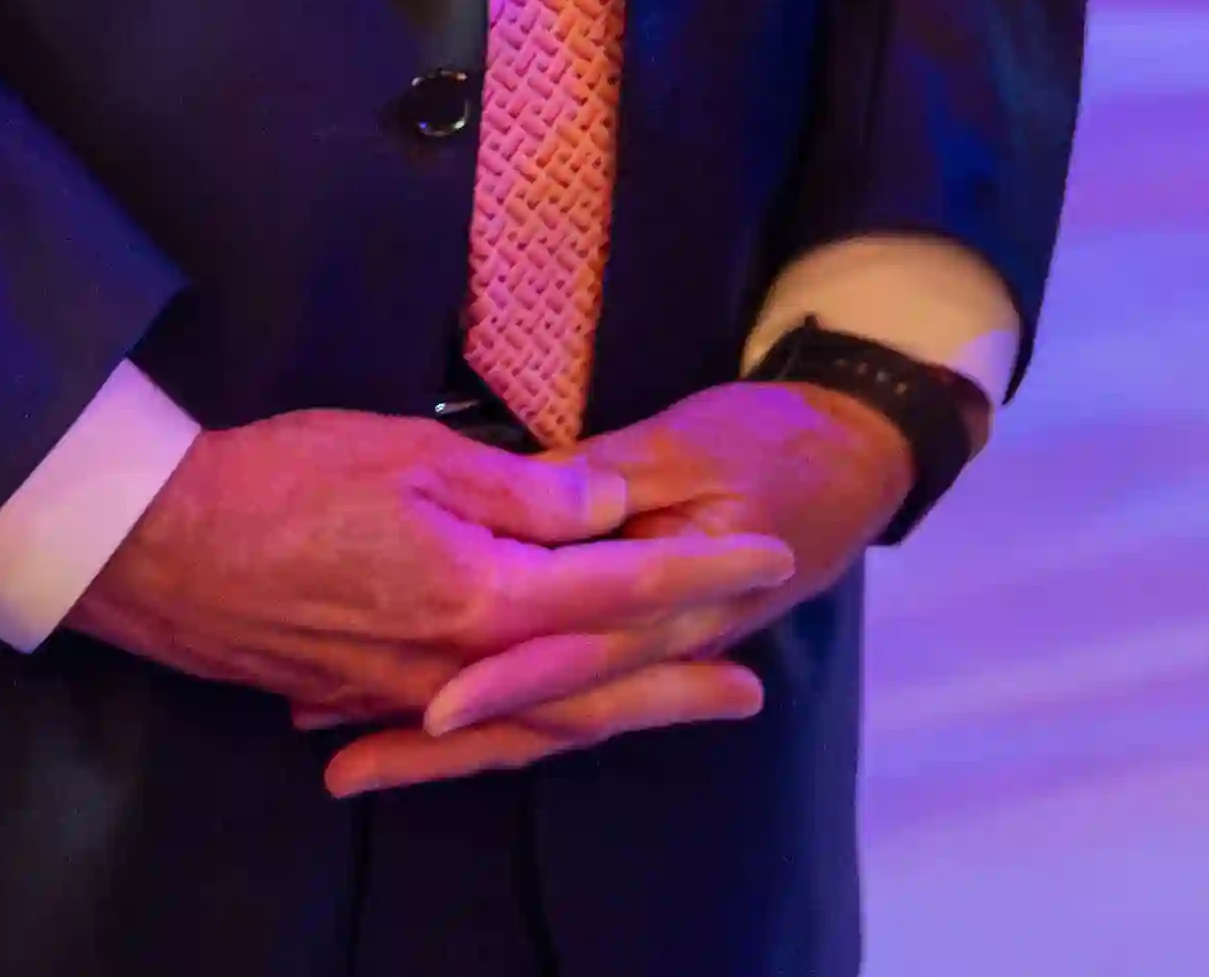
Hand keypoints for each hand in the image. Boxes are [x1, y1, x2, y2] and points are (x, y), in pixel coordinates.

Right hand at [62, 408, 792, 737]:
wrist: (157, 547)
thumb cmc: (282, 479)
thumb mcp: (416, 453)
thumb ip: (525, 489)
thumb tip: (611, 509)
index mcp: (480, 595)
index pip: (619, 585)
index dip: (699, 570)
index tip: (767, 554)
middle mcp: (454, 664)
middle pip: (594, 681)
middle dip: (680, 679)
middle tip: (754, 689)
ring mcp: (408, 692)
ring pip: (536, 717)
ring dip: (617, 712)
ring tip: (681, 710)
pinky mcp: (365, 698)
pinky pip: (471, 729)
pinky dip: (529, 728)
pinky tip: (554, 727)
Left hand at [323, 382, 920, 795]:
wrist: (858, 457)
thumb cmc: (781, 437)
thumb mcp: (696, 438)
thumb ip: (611, 475)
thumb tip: (534, 500)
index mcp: (680, 598)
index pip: (581, 649)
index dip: (507, 678)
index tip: (434, 705)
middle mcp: (660, 645)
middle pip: (548, 713)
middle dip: (450, 746)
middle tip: (351, 770)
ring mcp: (653, 653)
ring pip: (549, 721)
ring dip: (455, 747)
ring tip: (360, 764)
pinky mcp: (641, 643)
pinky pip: (562, 698)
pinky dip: (497, 717)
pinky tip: (429, 725)